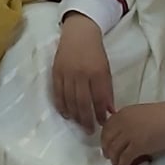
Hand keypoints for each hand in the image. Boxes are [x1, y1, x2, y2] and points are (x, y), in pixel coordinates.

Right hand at [50, 13, 115, 131]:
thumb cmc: (96, 53)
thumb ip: (107, 90)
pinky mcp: (55, 72)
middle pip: (82, 102)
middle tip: (89, 131)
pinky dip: (60, 105)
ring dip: (74, 114)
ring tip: (78, 124)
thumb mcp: (106, 70)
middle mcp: (81, 74)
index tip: (102, 124)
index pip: (98, 99)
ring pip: (69, 99)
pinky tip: (65, 113)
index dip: (100, 114)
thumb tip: (109, 111)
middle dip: (86, 119)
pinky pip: (57, 92)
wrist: (79, 34)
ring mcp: (66, 73)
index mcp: (97, 73)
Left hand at [99, 97, 164, 164]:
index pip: (106, 128)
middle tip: (108, 156)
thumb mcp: (139, 113)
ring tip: (115, 163)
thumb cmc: (164, 115)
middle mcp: (122, 123)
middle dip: (106, 149)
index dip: (104, 138)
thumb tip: (123, 135)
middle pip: (108, 139)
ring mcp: (129, 135)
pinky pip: (125, 158)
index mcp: (122, 113)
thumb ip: (129, 122)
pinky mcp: (138, 146)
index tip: (106, 144)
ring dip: (114, 158)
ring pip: (114, 150)